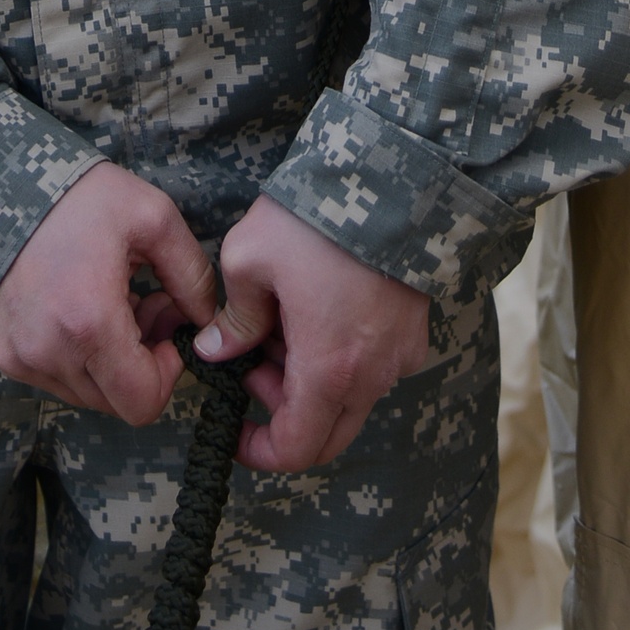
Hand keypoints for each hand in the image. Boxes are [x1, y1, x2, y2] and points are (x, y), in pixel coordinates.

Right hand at [0, 163, 217, 426]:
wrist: (6, 185)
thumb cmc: (82, 197)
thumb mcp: (154, 219)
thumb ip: (193, 277)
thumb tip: (207, 325)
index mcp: (89, 323)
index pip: (143, 403)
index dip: (167, 373)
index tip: (167, 326)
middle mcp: (50, 352)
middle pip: (117, 402)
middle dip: (141, 363)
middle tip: (145, 305)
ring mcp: (22, 358)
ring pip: (89, 393)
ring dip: (110, 359)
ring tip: (113, 300)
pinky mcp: (7, 354)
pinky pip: (58, 378)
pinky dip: (78, 354)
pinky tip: (81, 306)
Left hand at [195, 194, 430, 470]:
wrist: (390, 178)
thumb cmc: (314, 219)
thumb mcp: (249, 260)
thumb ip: (233, 319)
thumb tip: (214, 352)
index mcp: (328, 371)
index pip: (295, 450)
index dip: (259, 450)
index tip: (235, 428)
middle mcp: (371, 376)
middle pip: (326, 435)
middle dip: (284, 414)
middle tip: (255, 364)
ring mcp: (399, 356)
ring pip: (351, 402)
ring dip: (313, 385)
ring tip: (286, 326)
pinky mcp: (415, 333)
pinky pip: (377, 371)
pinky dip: (346, 363)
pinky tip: (323, 315)